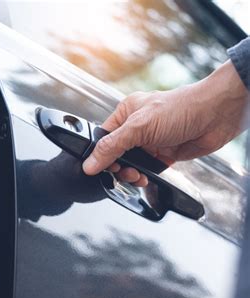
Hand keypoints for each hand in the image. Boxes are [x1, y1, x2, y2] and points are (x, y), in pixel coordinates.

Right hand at [82, 61, 247, 185]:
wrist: (217, 115)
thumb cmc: (181, 109)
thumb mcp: (139, 127)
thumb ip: (112, 147)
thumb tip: (90, 163)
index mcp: (126, 113)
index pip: (104, 138)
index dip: (100, 155)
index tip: (101, 169)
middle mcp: (137, 126)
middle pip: (116, 153)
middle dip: (118, 167)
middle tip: (125, 173)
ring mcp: (150, 141)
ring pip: (131, 163)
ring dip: (132, 174)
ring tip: (138, 177)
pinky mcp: (164, 153)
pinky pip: (148, 169)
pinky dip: (146, 176)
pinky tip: (148, 178)